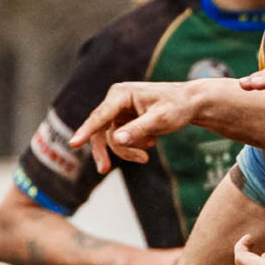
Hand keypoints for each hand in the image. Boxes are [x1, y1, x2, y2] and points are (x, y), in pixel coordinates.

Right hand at [71, 82, 203, 172]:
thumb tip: (117, 139)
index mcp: (121, 94)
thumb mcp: (160, 120)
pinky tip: (152, 141)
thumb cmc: (177, 106)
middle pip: (100, 130)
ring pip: (112, 139)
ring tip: (148, 153)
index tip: (74, 144)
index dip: (86, 130)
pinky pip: (121, 140)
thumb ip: (138, 129)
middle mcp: (116, 101)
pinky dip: (135, 146)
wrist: (190, 103)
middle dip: (106, 150)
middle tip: (103, 170)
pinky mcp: (124, 121)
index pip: (100, 115)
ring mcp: (119, 112)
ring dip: (129, 150)